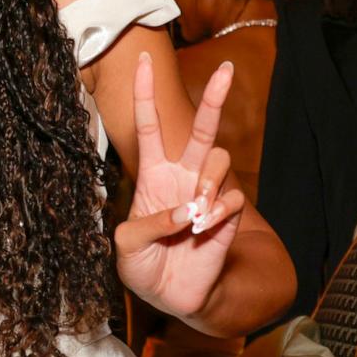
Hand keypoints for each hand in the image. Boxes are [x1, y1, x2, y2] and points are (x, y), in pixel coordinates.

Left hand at [115, 52, 245, 320]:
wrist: (170, 295)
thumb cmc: (142, 264)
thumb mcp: (125, 245)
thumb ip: (146, 225)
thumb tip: (184, 212)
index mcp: (152, 174)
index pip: (149, 126)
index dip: (145, 94)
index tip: (143, 61)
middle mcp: (182, 176)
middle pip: (201, 128)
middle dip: (216, 98)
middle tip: (229, 70)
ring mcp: (206, 194)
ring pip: (219, 159)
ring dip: (207, 183)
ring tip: (194, 214)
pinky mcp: (226, 215)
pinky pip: (231, 200)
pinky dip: (216, 213)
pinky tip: (202, 229)